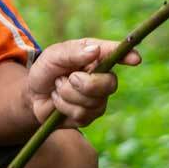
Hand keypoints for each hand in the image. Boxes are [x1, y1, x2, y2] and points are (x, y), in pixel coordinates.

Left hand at [26, 39, 140, 127]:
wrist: (33, 95)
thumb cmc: (46, 70)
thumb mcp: (54, 55)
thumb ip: (72, 52)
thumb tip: (95, 51)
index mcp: (97, 57)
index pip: (117, 55)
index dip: (128, 56)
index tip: (135, 59)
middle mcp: (103, 78)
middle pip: (109, 84)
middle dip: (86, 83)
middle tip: (68, 78)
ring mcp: (98, 99)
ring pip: (92, 101)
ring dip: (67, 94)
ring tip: (59, 87)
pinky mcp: (89, 117)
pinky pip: (81, 114)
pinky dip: (63, 106)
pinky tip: (58, 101)